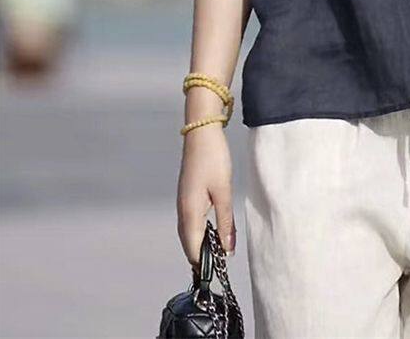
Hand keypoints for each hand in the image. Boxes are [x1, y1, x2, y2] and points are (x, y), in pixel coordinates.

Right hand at [177, 122, 235, 266]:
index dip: (203, 264)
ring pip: (189, 232)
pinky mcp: (186, 195)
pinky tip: (210, 232)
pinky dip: (199, 232)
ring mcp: (182, 202)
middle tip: (218, 268)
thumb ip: (225, 221)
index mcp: (189, 212)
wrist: (201, 133)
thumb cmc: (214, 159)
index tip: (215, 276)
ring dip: (200, 244)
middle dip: (201, 257)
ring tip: (216, 254)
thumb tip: (226, 250)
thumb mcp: (223, 191)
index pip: (193, 248)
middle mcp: (182, 210)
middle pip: (188, 243)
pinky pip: (190, 221)